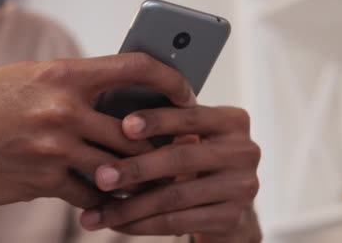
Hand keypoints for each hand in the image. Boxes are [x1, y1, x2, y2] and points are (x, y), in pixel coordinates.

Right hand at [0, 53, 196, 208]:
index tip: (185, 96)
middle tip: (175, 154)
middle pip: (136, 130)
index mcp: (61, 73)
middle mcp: (62, 107)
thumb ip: (68, 85)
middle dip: (159, 145)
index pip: (135, 67)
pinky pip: (90, 194)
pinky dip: (102, 200)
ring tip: (145, 181)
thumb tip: (113, 95)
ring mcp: (53, 146)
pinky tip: (104, 200)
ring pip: (118, 166)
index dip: (170, 80)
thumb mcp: (24, 79)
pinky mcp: (42, 180)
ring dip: (134, 178)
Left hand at [79, 106, 260, 237]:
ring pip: (174, 197)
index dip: (157, 121)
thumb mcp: (190, 135)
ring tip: (97, 212)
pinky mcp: (232, 218)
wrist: (227, 201)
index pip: (190, 117)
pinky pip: (178, 222)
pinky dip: (142, 224)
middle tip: (101, 176)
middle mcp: (244, 151)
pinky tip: (117, 224)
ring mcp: (242, 187)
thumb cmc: (194, 158)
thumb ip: (166, 127)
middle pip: (180, 159)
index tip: (124, 126)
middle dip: (135, 169)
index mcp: (232, 121)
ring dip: (130, 207)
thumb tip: (110, 127)